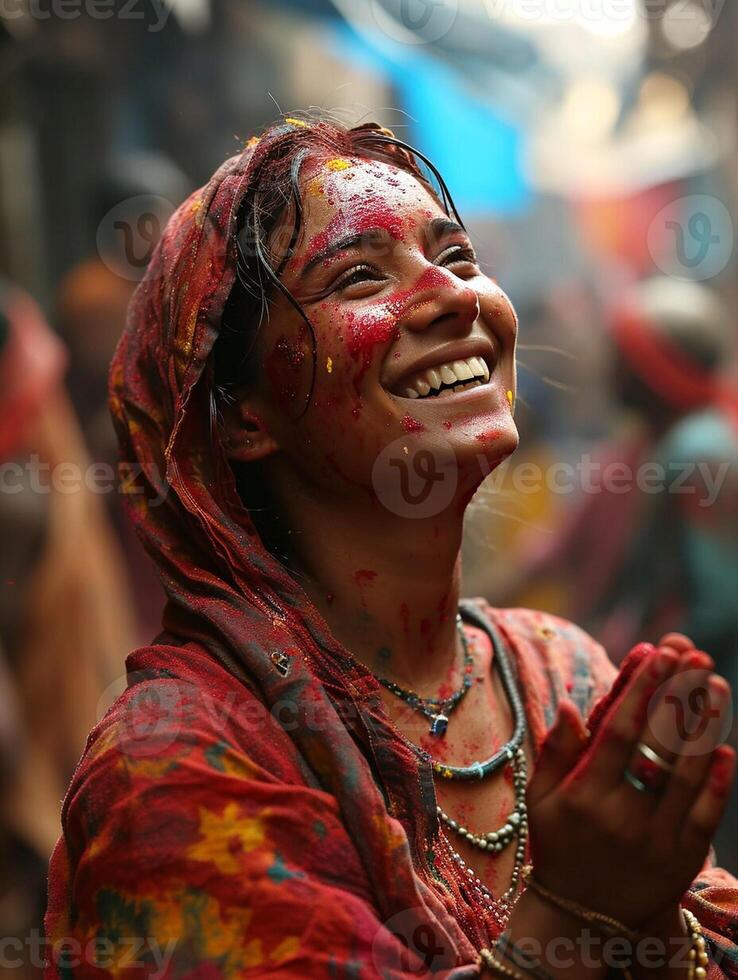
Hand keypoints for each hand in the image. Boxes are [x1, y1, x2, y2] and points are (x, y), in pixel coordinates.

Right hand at [525, 639, 734, 929]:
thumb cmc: (559, 845)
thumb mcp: (541, 800)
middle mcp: (622, 817)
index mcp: (584, 797)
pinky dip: (718, 780)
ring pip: (687, 775)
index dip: (639, 691)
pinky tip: (724, 746)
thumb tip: (570, 706)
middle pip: (656, 746)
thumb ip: (556, 752)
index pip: (617, 733)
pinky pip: (705, 814)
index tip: (655, 653)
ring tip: (715, 684)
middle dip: (677, 696)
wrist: (584, 918)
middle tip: (694, 656)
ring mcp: (656, 840)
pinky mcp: (682, 860)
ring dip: (704, 726)